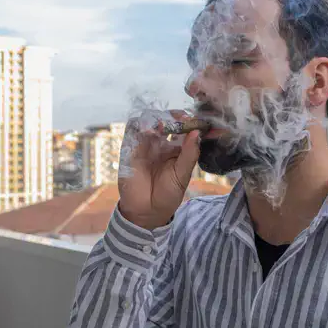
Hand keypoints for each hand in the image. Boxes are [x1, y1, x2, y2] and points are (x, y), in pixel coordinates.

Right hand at [117, 110, 201, 229]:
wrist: (146, 211)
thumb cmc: (167, 194)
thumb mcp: (182, 175)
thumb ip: (189, 154)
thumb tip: (197, 132)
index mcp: (177, 148)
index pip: (183, 127)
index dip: (189, 121)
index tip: (195, 120)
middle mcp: (162, 143)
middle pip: (167, 119)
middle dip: (173, 116)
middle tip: (181, 119)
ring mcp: (145, 144)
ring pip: (149, 120)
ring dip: (157, 118)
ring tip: (164, 125)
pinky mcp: (130, 148)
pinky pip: (132, 130)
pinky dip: (140, 125)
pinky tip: (149, 131)